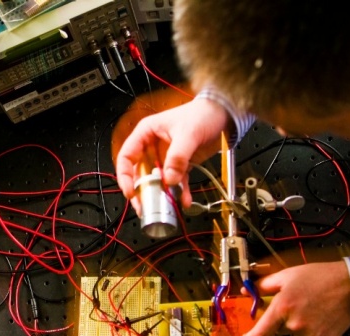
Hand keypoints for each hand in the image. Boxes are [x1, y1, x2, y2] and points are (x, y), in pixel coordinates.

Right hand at [114, 97, 228, 211]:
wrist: (223, 115)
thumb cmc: (202, 114)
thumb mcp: (188, 134)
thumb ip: (178, 156)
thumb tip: (169, 179)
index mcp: (146, 133)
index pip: (126, 157)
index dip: (125, 176)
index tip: (131, 191)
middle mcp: (153, 147)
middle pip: (140, 173)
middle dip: (142, 191)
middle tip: (144, 206)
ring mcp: (166, 157)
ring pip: (157, 181)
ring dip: (160, 195)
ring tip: (164, 206)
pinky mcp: (180, 165)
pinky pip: (176, 182)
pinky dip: (180, 192)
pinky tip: (184, 200)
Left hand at [242, 262, 349, 335]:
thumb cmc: (321, 278)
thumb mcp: (288, 275)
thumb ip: (265, 285)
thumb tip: (249, 291)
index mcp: (283, 307)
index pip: (260, 332)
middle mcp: (295, 324)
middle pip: (279, 330)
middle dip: (283, 320)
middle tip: (295, 305)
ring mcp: (310, 335)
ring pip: (295, 334)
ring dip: (298, 325)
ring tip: (311, 308)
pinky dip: (313, 330)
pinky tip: (320, 316)